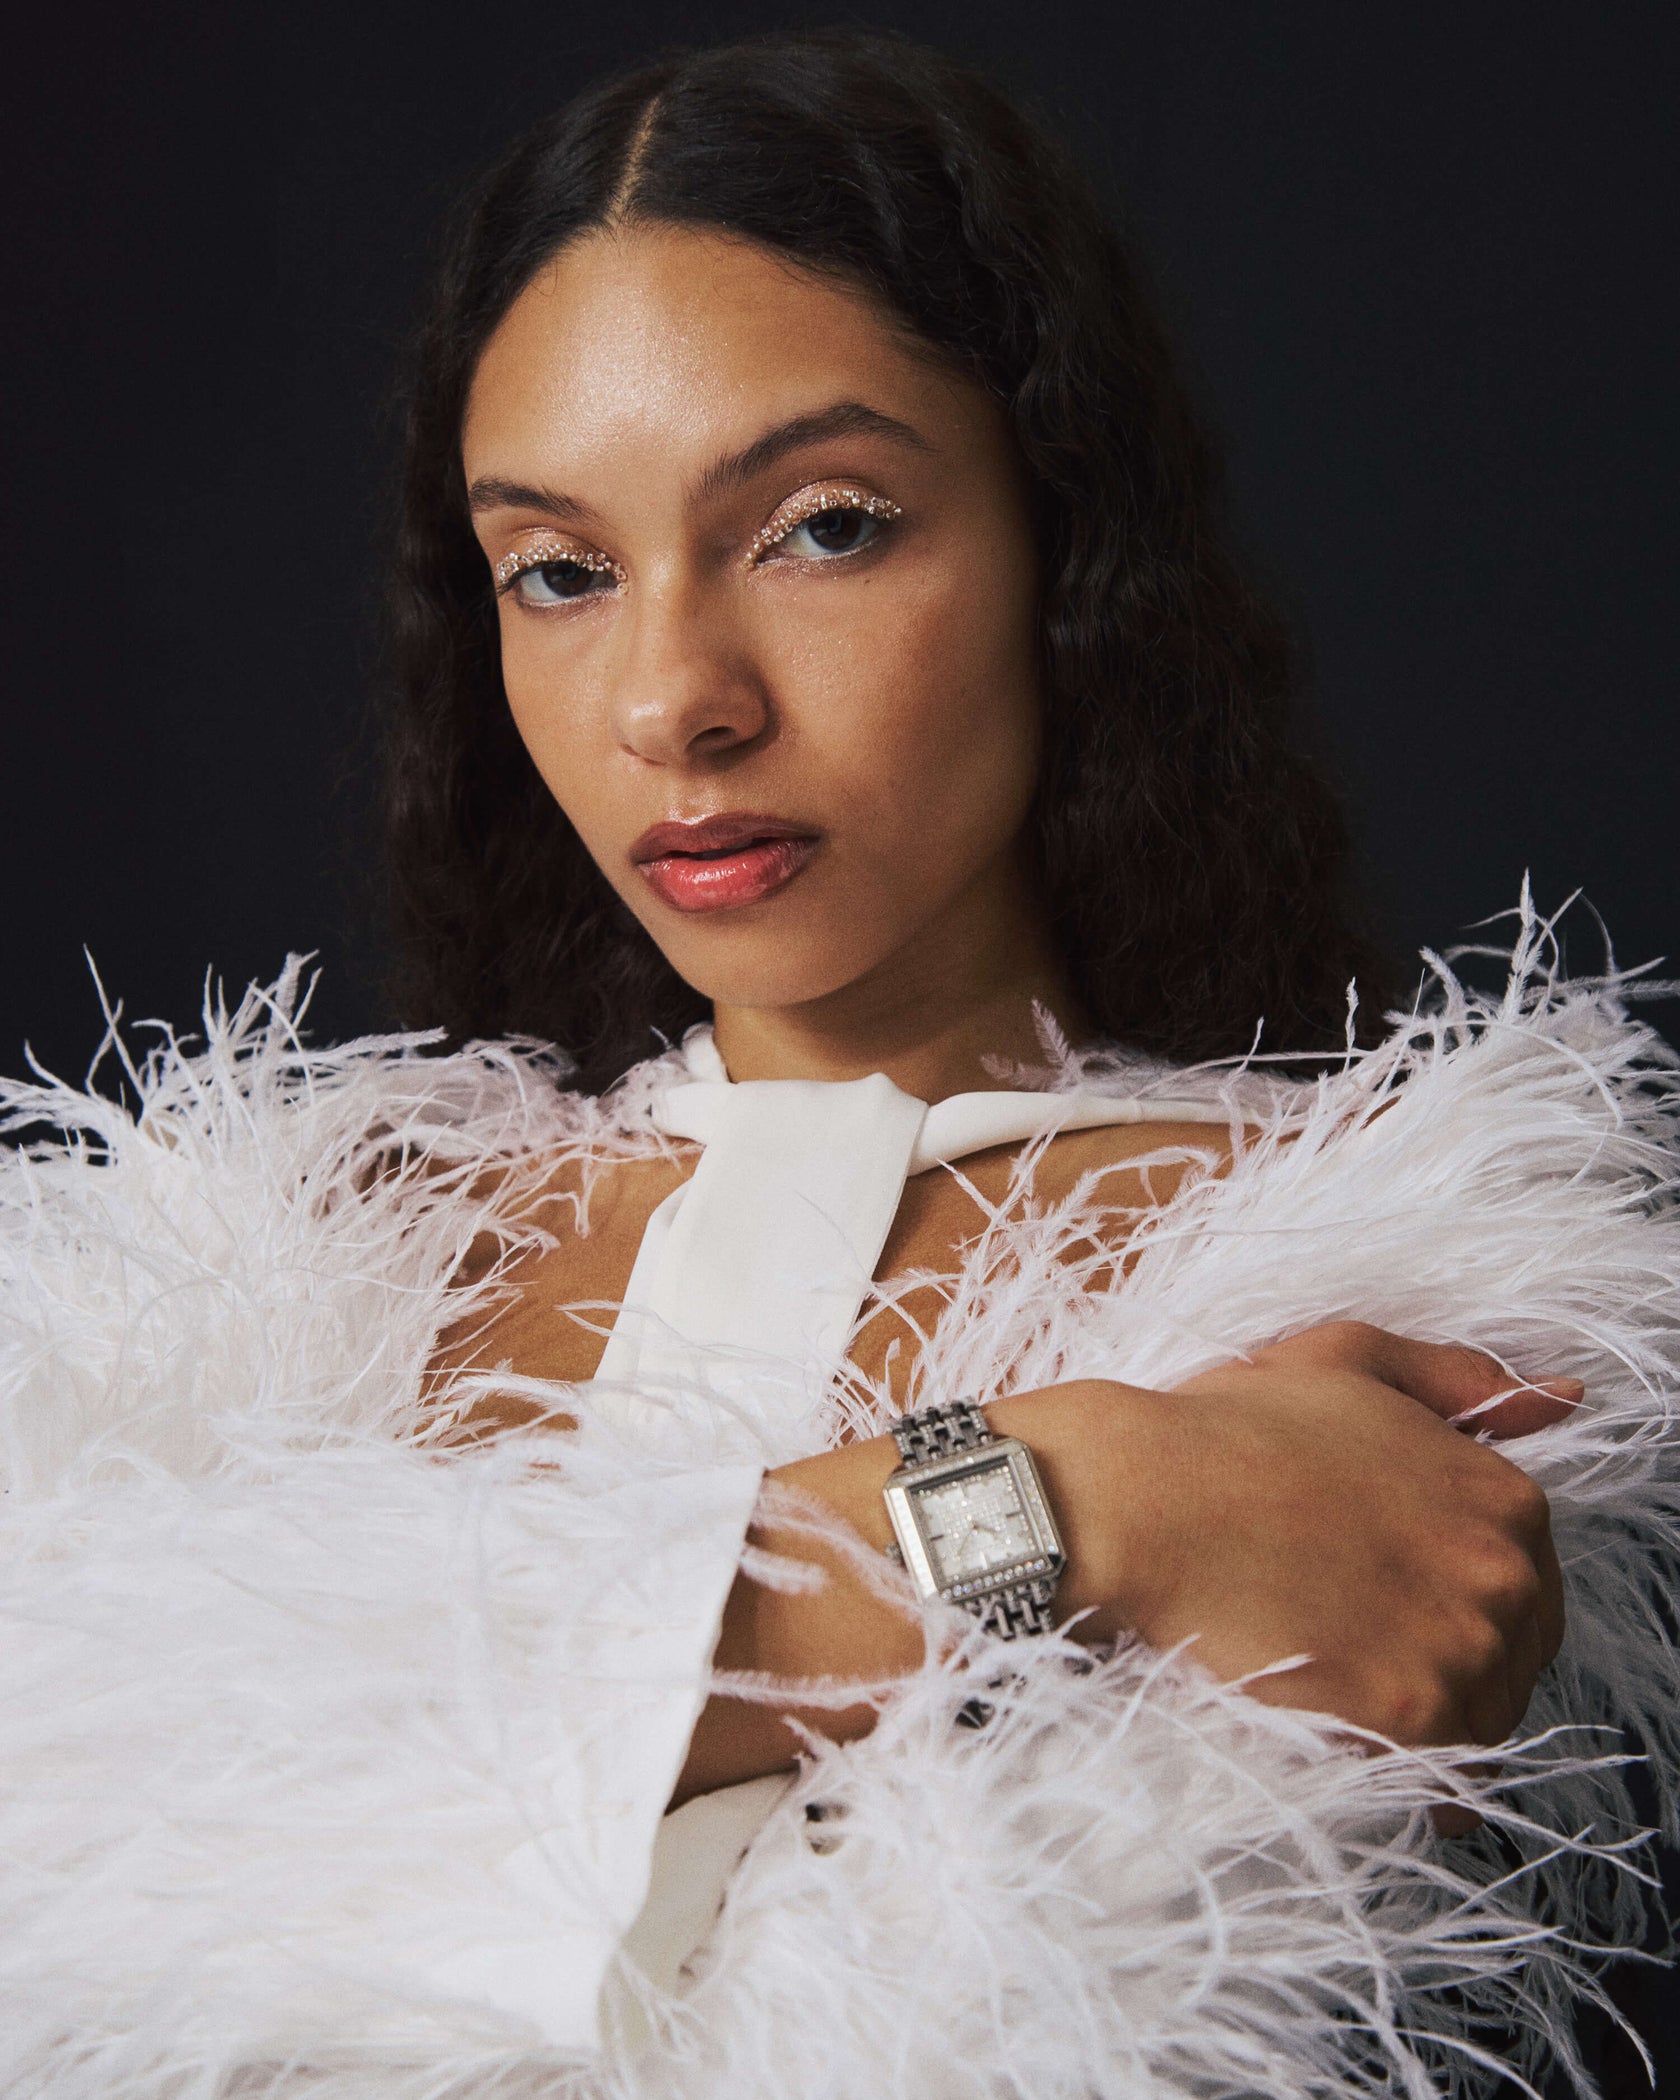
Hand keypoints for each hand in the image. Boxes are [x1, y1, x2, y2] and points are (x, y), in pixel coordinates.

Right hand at [1052, 1322, 1570, 1749]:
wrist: (1145, 1499)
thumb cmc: (1232, 1428)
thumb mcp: (1349, 1359)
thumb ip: (1456, 1376)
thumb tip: (1562, 1398)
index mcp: (1507, 1497)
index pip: (1530, 1589)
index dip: (1454, 1598)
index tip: (1385, 1595)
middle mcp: (1507, 1575)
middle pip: (1513, 1660)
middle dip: (1443, 1657)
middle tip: (1349, 1636)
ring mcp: (1464, 1648)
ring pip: (1477, 1722)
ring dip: (1418, 1715)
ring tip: (1333, 1674)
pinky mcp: (1409, 1714)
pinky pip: (1429, 1771)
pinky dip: (1389, 1761)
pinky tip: (1330, 1720)